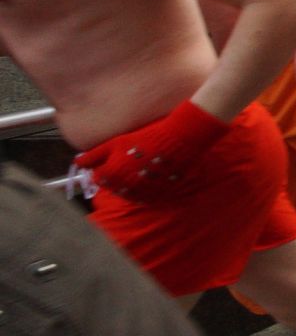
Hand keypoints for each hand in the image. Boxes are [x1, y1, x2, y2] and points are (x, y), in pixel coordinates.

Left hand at [75, 99, 228, 202]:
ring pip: (128, 193)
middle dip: (115, 177)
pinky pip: (145, 197)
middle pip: (112, 187)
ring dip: (129, 184)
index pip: (97, 178)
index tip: (108, 160)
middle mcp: (124, 188)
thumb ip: (94, 155)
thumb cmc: (145, 138)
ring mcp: (142, 193)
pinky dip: (143, 189)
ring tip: (137, 168)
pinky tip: (148, 176)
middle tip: (125, 162)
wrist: (178, 141)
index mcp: (111, 175)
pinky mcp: (158, 194)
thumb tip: (77, 162)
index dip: (101, 168)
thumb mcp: (116, 143)